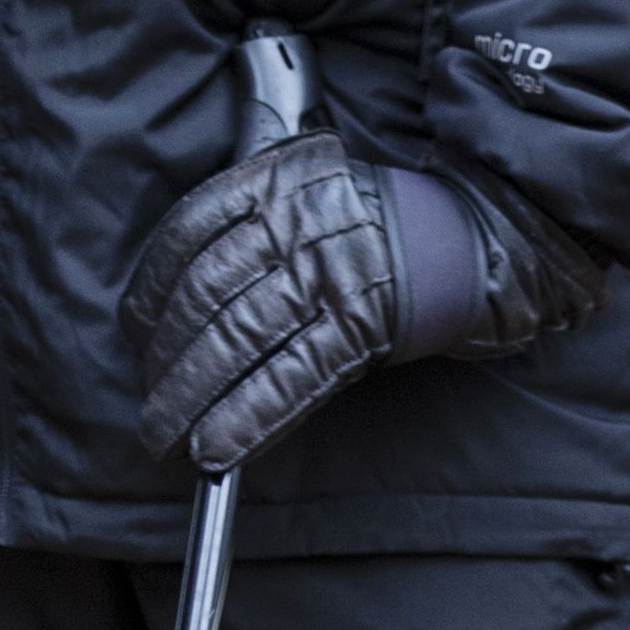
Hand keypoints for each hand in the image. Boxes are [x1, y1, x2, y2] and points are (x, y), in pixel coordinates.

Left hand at [126, 131, 605, 470]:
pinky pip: (292, 375)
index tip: (135, 331)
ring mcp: (328, 273)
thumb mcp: (316, 187)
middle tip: (147, 401)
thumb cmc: (394, 218)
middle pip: (204, 293)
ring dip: (191, 394)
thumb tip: (184, 291)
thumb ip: (254, 218)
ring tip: (164, 434)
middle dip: (164, 355)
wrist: (495, 227)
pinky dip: (248, 416)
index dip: (151, 291)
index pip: (186, 234)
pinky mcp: (363, 322)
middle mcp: (293, 223)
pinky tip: (217, 449)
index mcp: (273, 181)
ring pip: (237, 337)